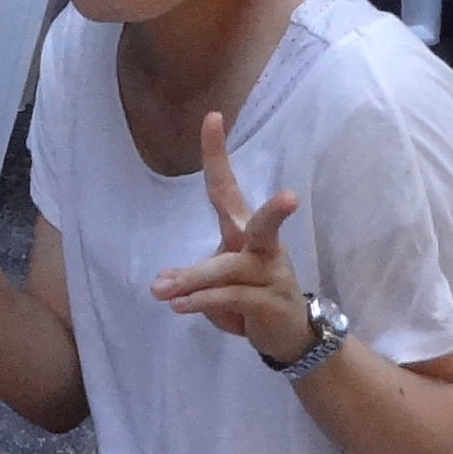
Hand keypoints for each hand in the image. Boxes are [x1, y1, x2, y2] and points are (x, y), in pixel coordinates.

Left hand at [150, 110, 314, 362]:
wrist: (289, 336)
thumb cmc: (252, 298)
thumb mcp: (217, 285)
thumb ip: (192, 279)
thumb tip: (162, 283)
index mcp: (245, 231)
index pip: (227, 188)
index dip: (218, 154)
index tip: (212, 117)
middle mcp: (263, 248)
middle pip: (263, 223)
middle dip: (276, 211)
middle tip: (290, 198)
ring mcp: (272, 276)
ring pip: (231, 269)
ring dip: (194, 279)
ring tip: (162, 292)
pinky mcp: (272, 304)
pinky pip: (234, 298)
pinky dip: (204, 301)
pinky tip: (180, 307)